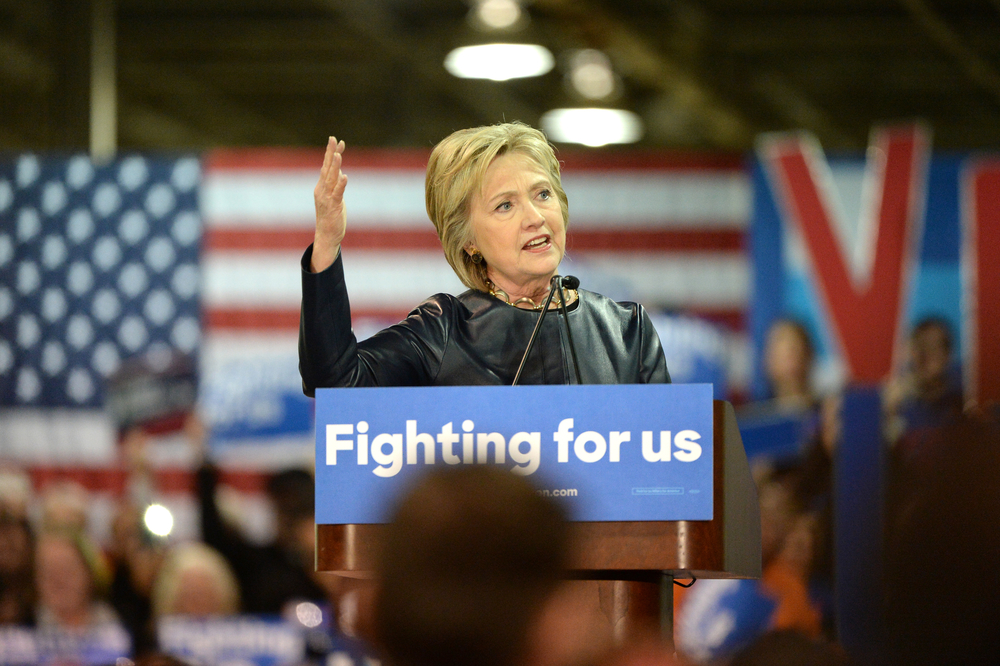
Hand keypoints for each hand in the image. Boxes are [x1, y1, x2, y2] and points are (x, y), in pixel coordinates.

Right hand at [311, 136, 347, 271]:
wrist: (326, 235)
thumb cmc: (331, 216)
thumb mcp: (334, 196)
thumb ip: (335, 184)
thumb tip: (340, 171)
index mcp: (321, 186)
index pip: (327, 165)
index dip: (332, 152)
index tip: (337, 140)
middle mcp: (321, 189)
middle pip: (327, 167)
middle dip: (331, 153)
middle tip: (333, 139)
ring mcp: (326, 197)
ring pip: (330, 178)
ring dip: (334, 166)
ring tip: (338, 154)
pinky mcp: (333, 206)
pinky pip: (337, 193)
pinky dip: (341, 184)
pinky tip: (345, 176)